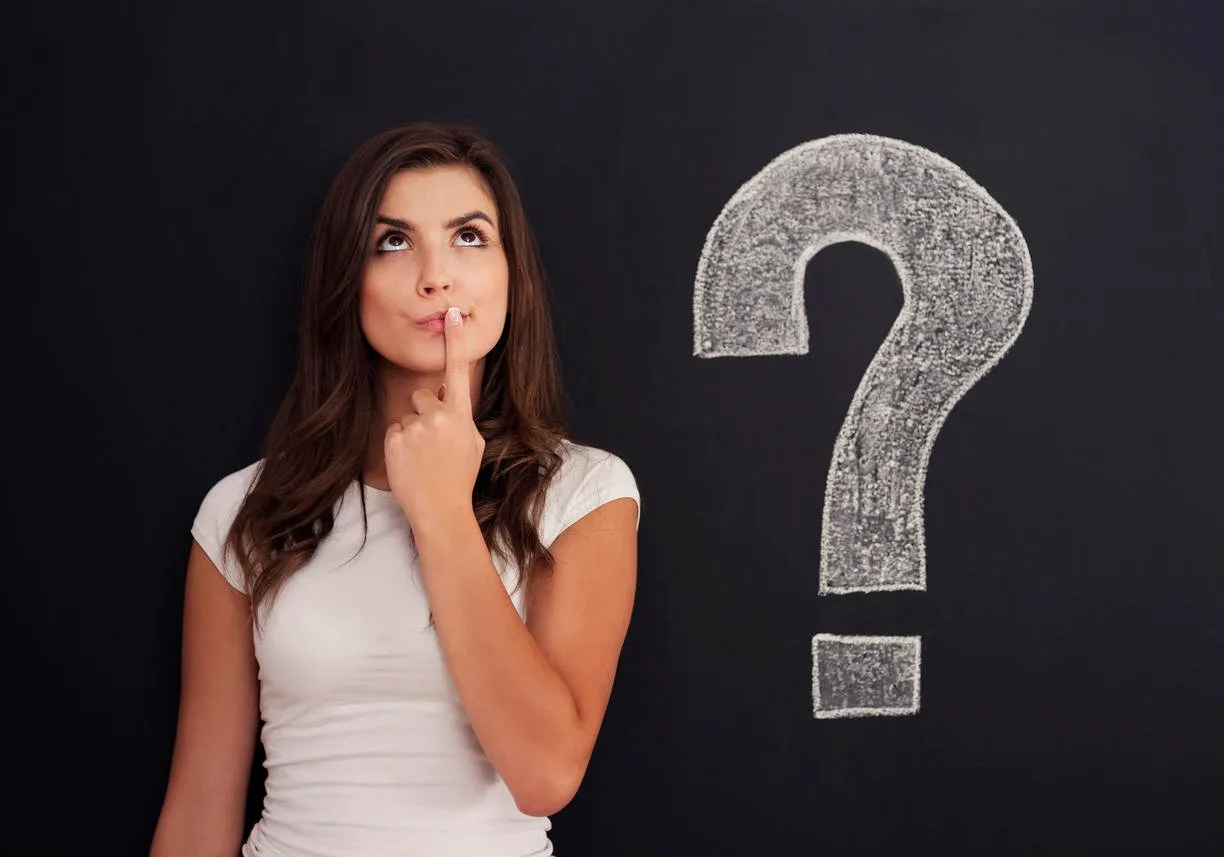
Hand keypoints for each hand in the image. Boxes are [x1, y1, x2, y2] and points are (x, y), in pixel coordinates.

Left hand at [385, 306, 485, 531]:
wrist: (441, 510)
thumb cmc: (459, 478)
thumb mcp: (472, 443)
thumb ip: (459, 416)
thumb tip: (442, 394)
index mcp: (461, 415)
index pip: (458, 371)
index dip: (456, 341)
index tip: (453, 314)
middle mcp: (438, 416)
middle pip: (423, 396)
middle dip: (425, 413)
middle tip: (433, 445)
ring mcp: (415, 427)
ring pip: (407, 416)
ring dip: (412, 432)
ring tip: (423, 459)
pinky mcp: (395, 439)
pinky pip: (394, 430)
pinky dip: (399, 445)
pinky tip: (411, 463)